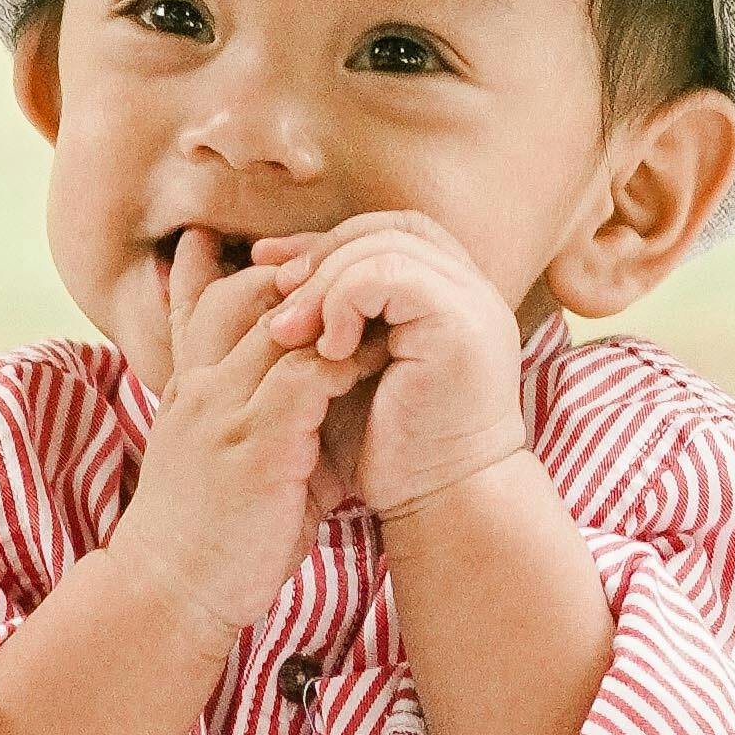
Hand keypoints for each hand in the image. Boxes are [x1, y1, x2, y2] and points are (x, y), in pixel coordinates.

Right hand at [116, 226, 361, 643]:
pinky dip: (346, 360)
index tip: (296, 252)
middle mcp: (199, 388)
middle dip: (301, 271)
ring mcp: (222, 413)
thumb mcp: (226, 462)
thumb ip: (262, 421)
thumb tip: (320, 402)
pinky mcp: (254, 447)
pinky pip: (305, 377)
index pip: (207, 301)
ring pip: (278, 325)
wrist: (170, 595)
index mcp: (189, 388)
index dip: (250, 268)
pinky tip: (380, 355)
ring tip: (383, 300)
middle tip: (358, 262)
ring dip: (333, 309)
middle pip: (243, 293)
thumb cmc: (210, 536)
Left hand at [248, 206, 526, 522]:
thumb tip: (262, 268)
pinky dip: (346, 300)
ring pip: (384, 247)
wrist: (438, 506)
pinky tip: (327, 349)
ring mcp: (472, 302)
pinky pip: (392, 276)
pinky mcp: (462, 325)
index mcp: (447, 292)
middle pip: (386, 228)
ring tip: (286, 332)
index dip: (326, 241)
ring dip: (323, 283)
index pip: (384, 231)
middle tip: (272, 289)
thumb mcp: (345, 369)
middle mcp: (470, 288)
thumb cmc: (390, 449)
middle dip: (320, 254)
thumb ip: (323, 318)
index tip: (267, 266)